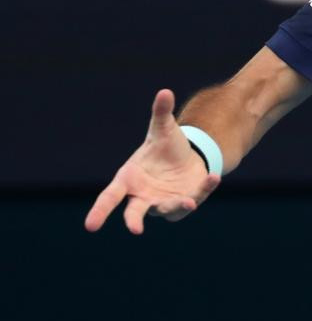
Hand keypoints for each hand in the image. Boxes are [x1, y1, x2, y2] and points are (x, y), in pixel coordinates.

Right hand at [84, 89, 220, 233]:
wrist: (188, 156)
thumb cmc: (166, 146)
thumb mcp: (164, 129)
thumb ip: (161, 113)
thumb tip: (165, 91)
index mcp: (129, 179)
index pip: (110, 197)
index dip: (99, 211)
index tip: (90, 227)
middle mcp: (143, 196)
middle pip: (134, 213)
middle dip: (134, 220)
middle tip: (134, 229)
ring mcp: (164, 202)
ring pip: (167, 209)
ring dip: (177, 206)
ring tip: (188, 201)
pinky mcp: (185, 202)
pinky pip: (195, 199)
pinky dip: (204, 190)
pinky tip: (212, 177)